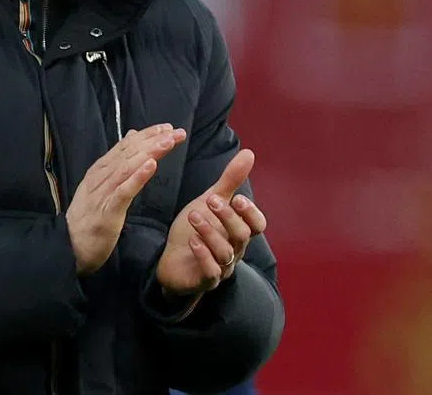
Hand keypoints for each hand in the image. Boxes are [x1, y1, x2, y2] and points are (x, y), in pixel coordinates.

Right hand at [66, 124, 185, 274]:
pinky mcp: (107, 211)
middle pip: (130, 153)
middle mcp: (101, 176)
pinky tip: (151, 166)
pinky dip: (138, 177)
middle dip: (154, 140)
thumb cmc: (88, 217)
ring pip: (128, 167)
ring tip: (167, 142)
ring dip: (150, 153)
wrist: (68, 245)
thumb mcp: (101, 186)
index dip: (147, 135)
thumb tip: (131, 137)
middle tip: (177, 132)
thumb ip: (116, 163)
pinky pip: (124, 191)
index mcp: (100, 170)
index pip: (126, 146)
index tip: (168, 128)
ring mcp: (103, 193)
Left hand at [155, 149, 267, 295]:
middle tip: (211, 200)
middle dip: (228, 217)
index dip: (250, 213)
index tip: (236, 197)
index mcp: (239, 231)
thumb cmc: (196, 230)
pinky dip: (203, 256)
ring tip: (193, 216)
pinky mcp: (204, 279)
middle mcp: (234, 250)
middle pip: (242, 236)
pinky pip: (210, 272)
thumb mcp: (211, 202)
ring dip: (210, 233)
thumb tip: (249, 153)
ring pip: (225, 253)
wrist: (173, 262)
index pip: (258, 225)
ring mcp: (221, 267)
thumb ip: (230, 181)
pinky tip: (192, 241)